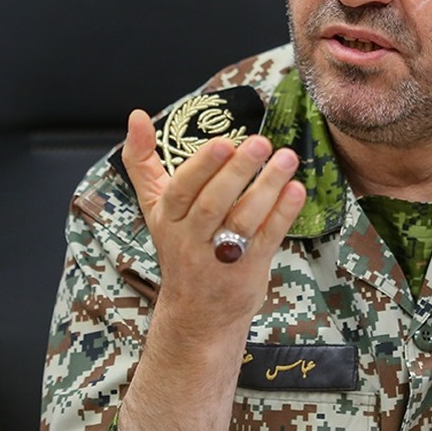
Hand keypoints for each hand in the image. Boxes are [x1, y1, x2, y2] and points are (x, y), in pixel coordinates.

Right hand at [121, 108, 305, 332]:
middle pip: (213, 204)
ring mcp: (221, 257)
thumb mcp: (154, 206)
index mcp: (167, 219)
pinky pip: (266, 238)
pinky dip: (282, 214)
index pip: (180, 191)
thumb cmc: (179, 247)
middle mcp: (191, 239)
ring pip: (242, 219)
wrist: (197, 314)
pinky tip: (295, 190)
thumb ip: (142, 161)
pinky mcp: (249, 269)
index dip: (202, 167)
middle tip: (260, 142)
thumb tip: (136, 116)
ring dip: (266, 187)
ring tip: (286, 158)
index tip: (223, 142)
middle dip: (237, 171)